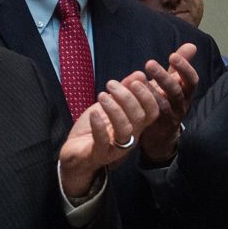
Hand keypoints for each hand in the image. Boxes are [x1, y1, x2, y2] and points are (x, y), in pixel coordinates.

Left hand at [57, 73, 159, 197]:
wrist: (75, 153)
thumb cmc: (94, 128)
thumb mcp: (109, 105)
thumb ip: (125, 90)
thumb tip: (140, 74)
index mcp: (136, 125)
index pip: (152, 111)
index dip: (147, 95)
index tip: (136, 80)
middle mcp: (130, 136)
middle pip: (139, 117)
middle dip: (127, 97)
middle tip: (111, 84)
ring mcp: (116, 148)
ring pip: (125, 129)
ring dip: (114, 109)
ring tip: (102, 95)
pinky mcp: (99, 154)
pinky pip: (103, 142)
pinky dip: (99, 127)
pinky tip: (93, 114)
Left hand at [138, 42, 198, 163]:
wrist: (160, 137)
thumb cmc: (166, 103)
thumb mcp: (173, 85)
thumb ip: (178, 67)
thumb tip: (191, 46)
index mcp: (186, 95)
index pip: (191, 81)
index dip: (184, 69)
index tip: (172, 56)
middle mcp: (180, 108)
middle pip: (175, 92)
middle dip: (164, 78)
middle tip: (149, 64)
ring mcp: (167, 120)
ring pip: (161, 106)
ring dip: (148, 92)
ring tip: (135, 80)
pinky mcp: (152, 129)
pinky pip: (146, 118)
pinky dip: (135, 107)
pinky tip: (123, 95)